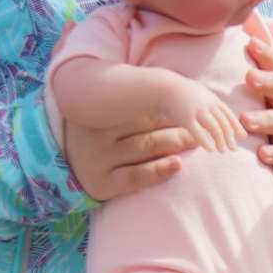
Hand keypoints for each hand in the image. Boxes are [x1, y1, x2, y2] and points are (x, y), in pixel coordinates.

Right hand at [65, 109, 198, 202]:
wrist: (69, 172)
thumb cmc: (100, 140)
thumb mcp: (108, 119)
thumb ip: (132, 105)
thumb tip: (177, 88)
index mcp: (100, 114)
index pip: (141, 108)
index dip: (169, 108)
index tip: (192, 107)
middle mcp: (97, 134)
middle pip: (147, 127)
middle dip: (178, 125)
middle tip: (204, 125)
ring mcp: (99, 159)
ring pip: (145, 148)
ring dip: (175, 143)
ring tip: (197, 141)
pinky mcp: (103, 184)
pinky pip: (135, 176)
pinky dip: (158, 170)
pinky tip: (178, 164)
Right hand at [175, 87, 248, 153]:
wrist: (163, 87)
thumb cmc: (181, 94)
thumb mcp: (199, 95)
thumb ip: (210, 105)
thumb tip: (219, 117)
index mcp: (212, 99)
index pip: (228, 114)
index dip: (236, 125)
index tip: (243, 136)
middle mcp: (207, 104)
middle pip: (223, 123)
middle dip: (230, 136)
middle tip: (234, 149)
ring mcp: (197, 111)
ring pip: (214, 128)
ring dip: (220, 141)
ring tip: (222, 151)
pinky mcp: (186, 118)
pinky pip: (198, 132)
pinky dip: (205, 141)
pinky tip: (210, 149)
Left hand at [236, 51, 272, 183]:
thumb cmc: (269, 127)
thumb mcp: (262, 105)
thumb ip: (248, 85)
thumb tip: (230, 47)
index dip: (267, 56)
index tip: (250, 43)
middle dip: (269, 82)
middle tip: (249, 76)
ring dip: (267, 119)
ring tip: (246, 120)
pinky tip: (262, 153)